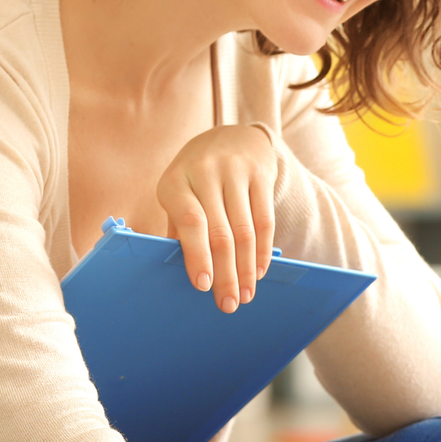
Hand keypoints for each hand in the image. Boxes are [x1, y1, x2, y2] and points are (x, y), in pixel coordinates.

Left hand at [156, 124, 276, 313]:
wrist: (231, 137)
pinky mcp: (262, 176)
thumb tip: (182, 271)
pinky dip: (262, 251)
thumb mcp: (179, 195)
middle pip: (220, 232)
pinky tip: (258, 272)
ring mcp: (236, 172)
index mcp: (175, 181)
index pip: (190, 222)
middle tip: (228, 304)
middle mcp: (205, 173)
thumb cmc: (197, 178)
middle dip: (226, 273)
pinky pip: (265, 221)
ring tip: (245, 295)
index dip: (198, 255)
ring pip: (245, 231)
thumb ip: (179, 229)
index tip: (203, 286)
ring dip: (246, 269)